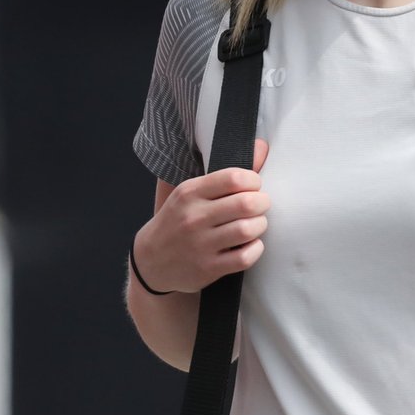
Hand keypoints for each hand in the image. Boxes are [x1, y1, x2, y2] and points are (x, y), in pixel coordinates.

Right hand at [133, 139, 270, 293]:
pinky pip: (245, 257)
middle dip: (262, 202)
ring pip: (248, 229)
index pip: (233, 178)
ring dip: (260, 225)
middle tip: (260, 205)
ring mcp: (200, 244)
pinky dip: (255, 249)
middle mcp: (194, 217)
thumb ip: (226, 174)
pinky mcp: (208, 268)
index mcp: (190, 192)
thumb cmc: (179, 220)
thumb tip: (262, 146)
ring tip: (256, 224)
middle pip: (246, 203)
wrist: (151, 261)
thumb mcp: (192, 193)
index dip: (253, 180)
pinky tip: (250, 244)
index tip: (254, 186)